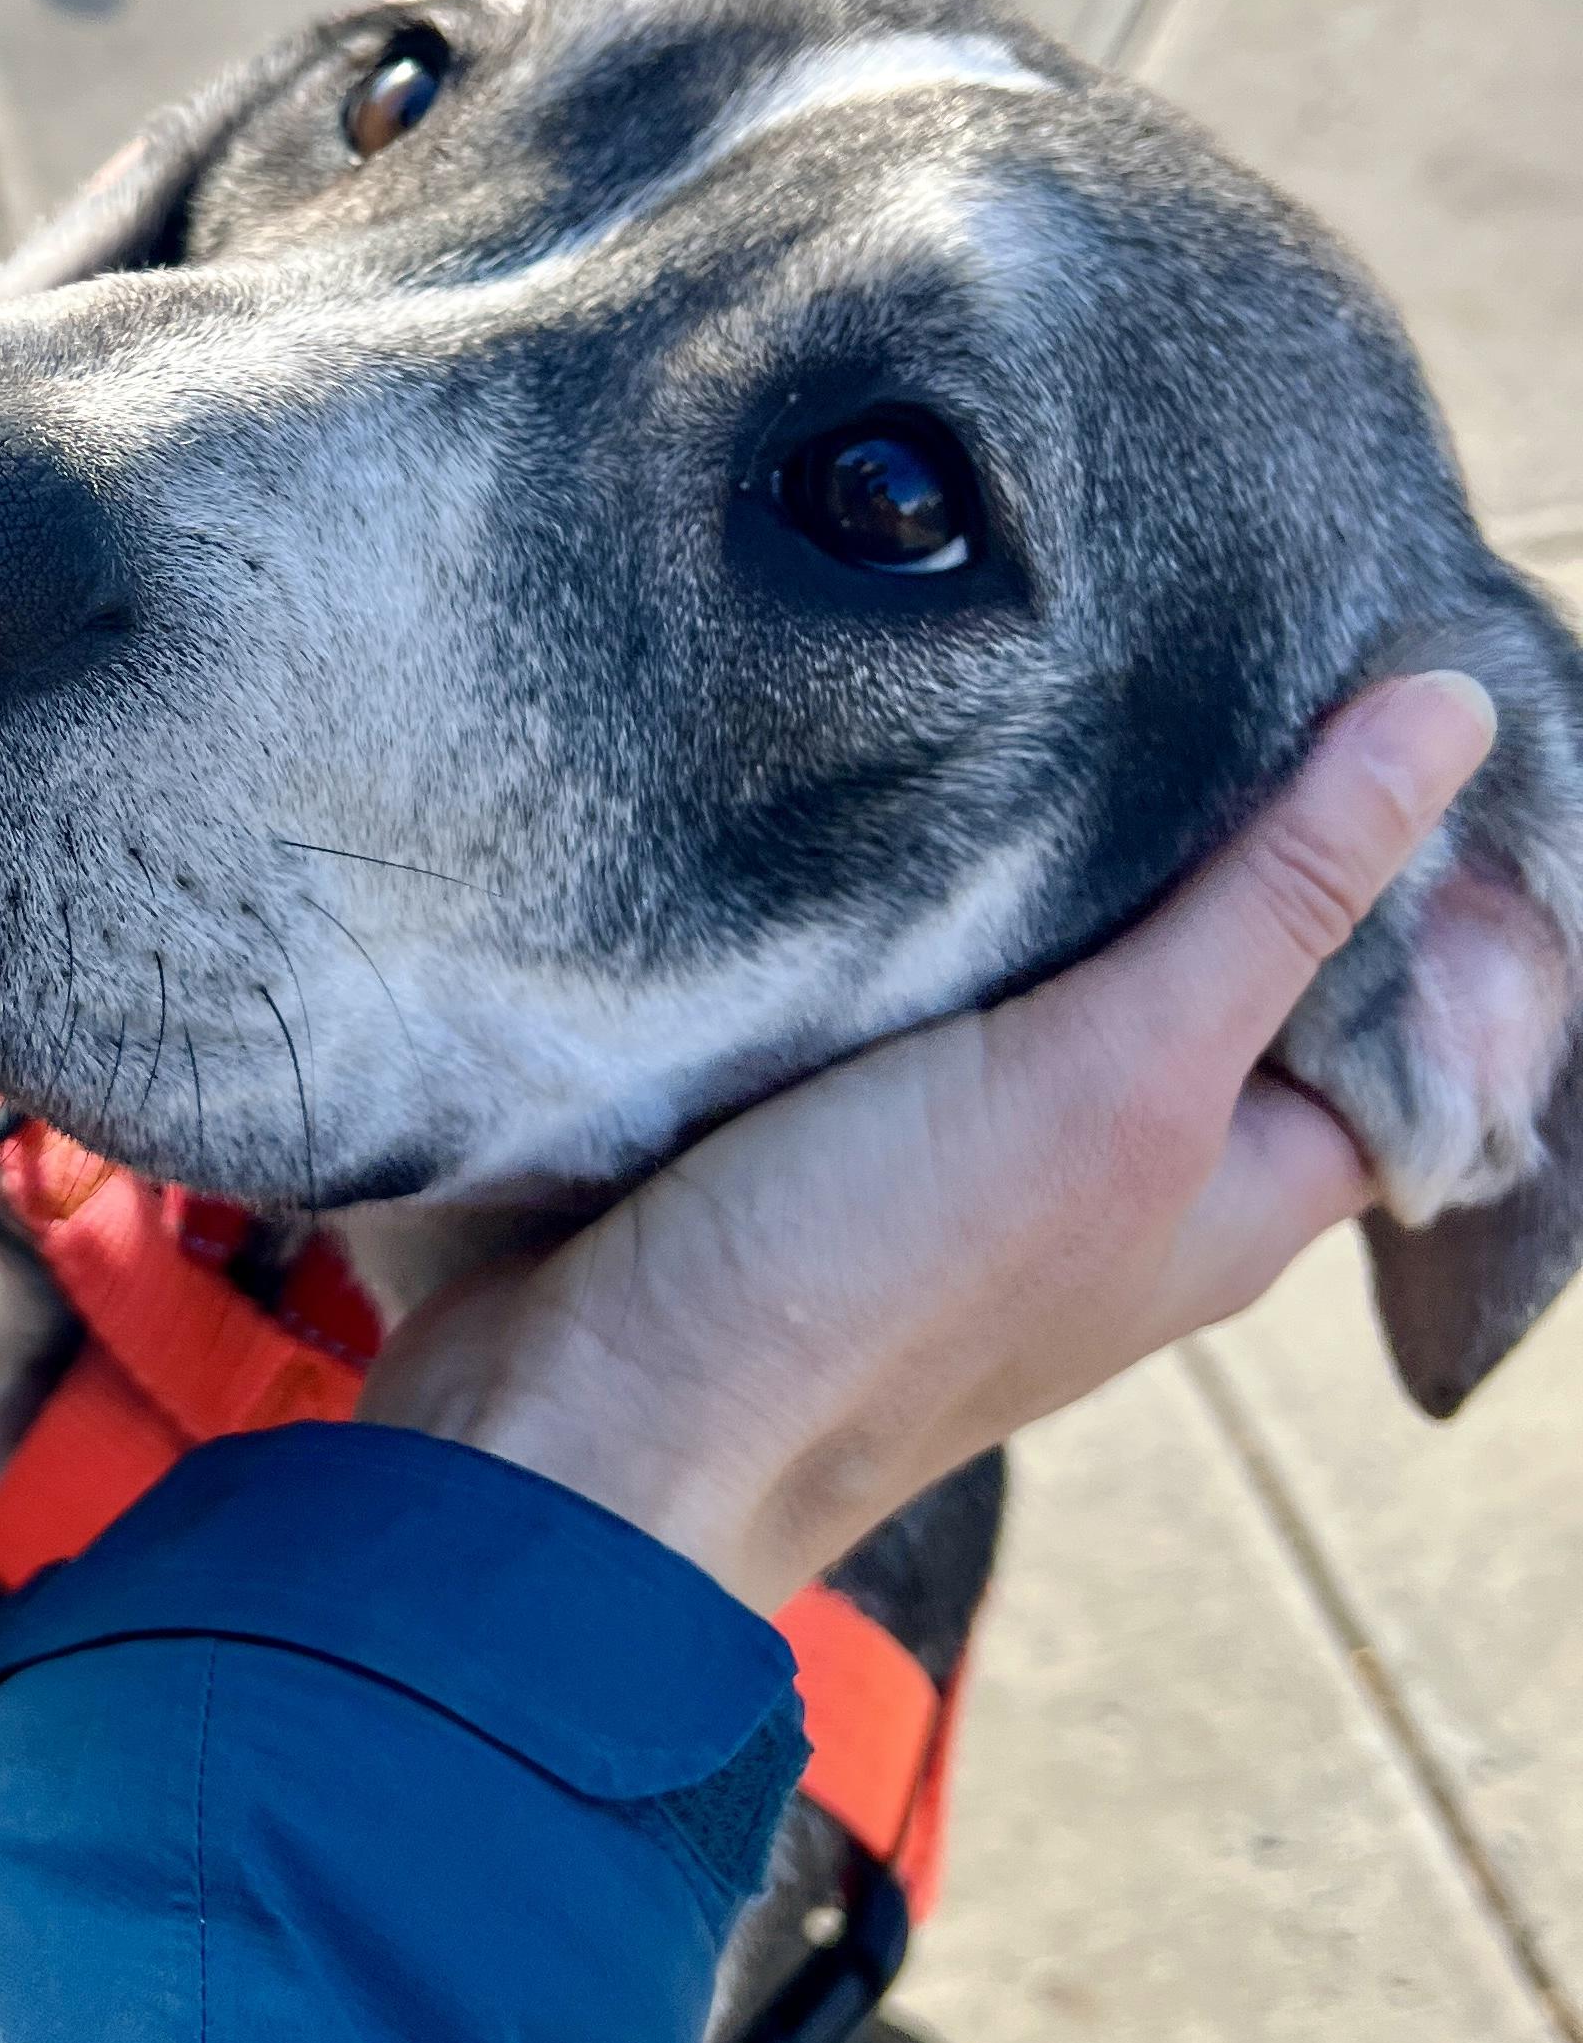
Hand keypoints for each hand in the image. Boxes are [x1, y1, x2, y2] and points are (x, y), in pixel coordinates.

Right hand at [361, 672, 1498, 1614]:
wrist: (591, 1419)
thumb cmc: (870, 1297)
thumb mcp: (1119, 1076)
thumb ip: (1277, 901)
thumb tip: (1451, 716)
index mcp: (1243, 1185)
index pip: (1413, 1010)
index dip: (1438, 864)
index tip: (1408, 683)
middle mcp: (1125, 1161)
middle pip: (1240, 959)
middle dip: (1245, 807)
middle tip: (1237, 623)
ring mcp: (969, 1134)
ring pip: (1067, 941)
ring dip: (1072, 819)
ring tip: (1075, 648)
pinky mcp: (824, 1098)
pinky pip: (917, 952)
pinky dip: (931, 861)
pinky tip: (914, 757)